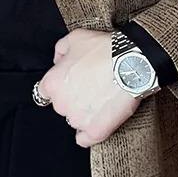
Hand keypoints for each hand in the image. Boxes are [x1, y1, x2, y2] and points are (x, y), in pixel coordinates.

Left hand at [38, 28, 140, 147]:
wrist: (131, 62)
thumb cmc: (103, 48)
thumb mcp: (75, 37)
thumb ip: (60, 50)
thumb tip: (58, 60)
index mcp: (52, 83)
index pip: (45, 91)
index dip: (60, 85)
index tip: (71, 81)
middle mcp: (61, 104)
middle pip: (61, 105)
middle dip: (72, 97)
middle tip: (91, 85)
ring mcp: (78, 119)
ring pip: (74, 119)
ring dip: (83, 112)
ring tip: (101, 98)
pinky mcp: (96, 131)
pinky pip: (84, 139)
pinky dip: (88, 133)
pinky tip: (95, 123)